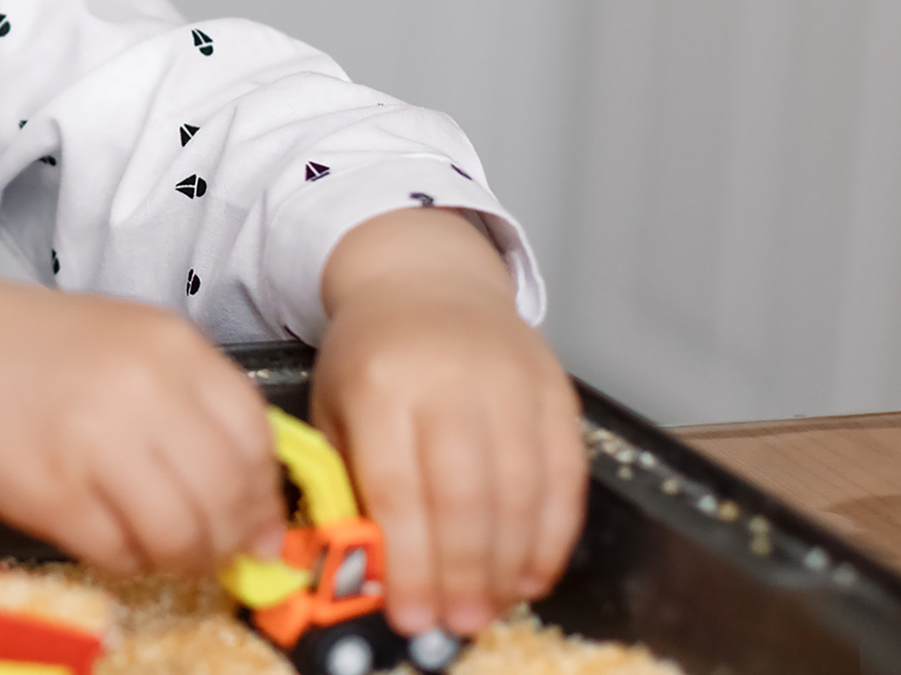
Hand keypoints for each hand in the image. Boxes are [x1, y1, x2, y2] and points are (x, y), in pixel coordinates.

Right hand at [0, 229, 283, 574]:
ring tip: (160, 547)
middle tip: (211, 544)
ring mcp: (95, 442)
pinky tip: (113, 540)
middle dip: (229, 534)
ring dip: (182, 556)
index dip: (261, 489)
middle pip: (226, 492)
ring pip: (181, 532)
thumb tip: (261, 511)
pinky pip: (119, 552)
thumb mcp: (132, 346)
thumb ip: (199, 410)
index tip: (251, 512)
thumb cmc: (39, 349)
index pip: (256, 437)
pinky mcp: (52, 492)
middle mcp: (142, 390)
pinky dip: (128, 561)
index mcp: (172, 347)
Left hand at [312, 209, 585, 639]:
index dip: (409, 561)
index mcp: (382, 385)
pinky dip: (555, 533)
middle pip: (466, 496)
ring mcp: (511, 381)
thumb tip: (366, 570)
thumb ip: (349, 481)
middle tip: (456, 621)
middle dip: (463, 573)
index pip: (400, 489)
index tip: (408, 614)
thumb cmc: (372, 356)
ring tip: (492, 606)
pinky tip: (535, 571)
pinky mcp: (556, 389)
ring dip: (510, 564)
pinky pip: (566, 475)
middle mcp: (451, 380)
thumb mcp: (334, 407)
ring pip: (523, 492)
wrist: (424, 279)